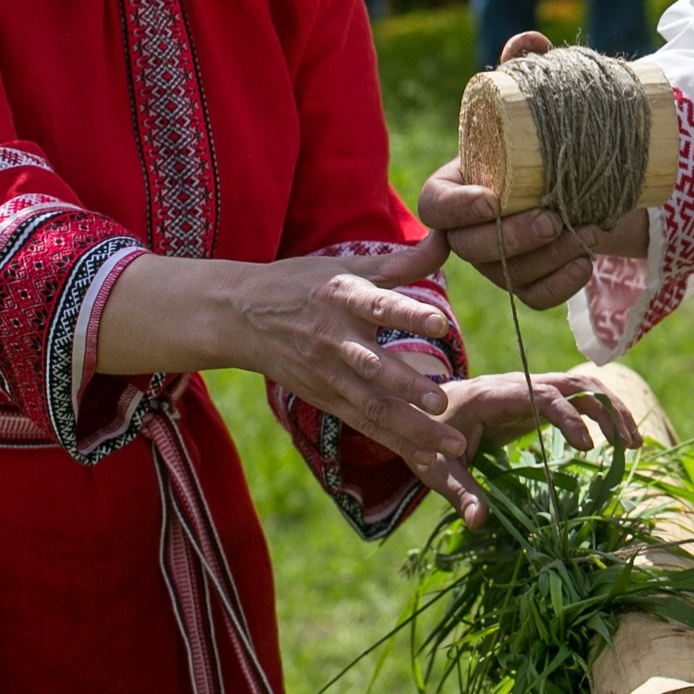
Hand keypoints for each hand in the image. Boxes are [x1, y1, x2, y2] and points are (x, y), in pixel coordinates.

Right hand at [95, 237, 465, 466]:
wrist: (241, 316)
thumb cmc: (305, 284)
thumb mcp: (348, 265)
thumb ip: (402, 260)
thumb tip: (447, 236)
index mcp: (342, 297)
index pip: (379, 306)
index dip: (409, 314)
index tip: (442, 323)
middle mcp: (335, 340)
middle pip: (374, 368)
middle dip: (409, 387)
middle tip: (444, 402)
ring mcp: (329, 375)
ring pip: (373, 407)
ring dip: (412, 428)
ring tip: (452, 445)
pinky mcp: (326, 399)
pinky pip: (365, 425)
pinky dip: (396, 442)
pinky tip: (428, 457)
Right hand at [417, 30, 650, 308]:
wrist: (588, 175)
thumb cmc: (547, 135)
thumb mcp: (539, 100)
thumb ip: (527, 69)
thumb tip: (528, 40)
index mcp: (456, 185)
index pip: (434, 205)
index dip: (457, 208)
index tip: (493, 199)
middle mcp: (468, 229)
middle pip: (472, 249)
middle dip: (515, 237)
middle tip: (556, 217)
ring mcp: (496, 261)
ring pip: (509, 276)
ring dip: (549, 258)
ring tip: (589, 230)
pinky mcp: (527, 281)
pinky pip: (536, 298)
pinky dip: (562, 284)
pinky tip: (587, 260)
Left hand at [423, 370, 644, 526]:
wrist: (414, 410)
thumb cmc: (424, 437)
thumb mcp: (436, 467)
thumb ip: (459, 492)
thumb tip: (480, 523)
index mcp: (491, 396)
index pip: (541, 395)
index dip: (569, 416)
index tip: (588, 446)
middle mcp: (515, 385)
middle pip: (572, 383)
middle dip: (606, 408)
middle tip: (630, 443)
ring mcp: (527, 389)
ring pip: (579, 386)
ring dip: (610, 407)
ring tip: (633, 442)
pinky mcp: (533, 400)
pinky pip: (573, 398)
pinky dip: (599, 411)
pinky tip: (616, 437)